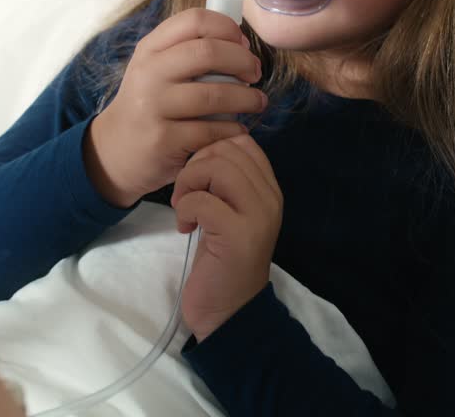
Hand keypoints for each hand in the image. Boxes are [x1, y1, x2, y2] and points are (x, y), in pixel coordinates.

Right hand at [84, 9, 267, 207]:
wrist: (115, 150)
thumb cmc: (149, 104)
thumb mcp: (156, 68)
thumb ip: (188, 50)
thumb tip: (240, 42)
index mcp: (150, 49)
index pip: (194, 20)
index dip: (227, 27)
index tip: (243, 43)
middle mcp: (149, 73)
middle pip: (208, 52)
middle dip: (243, 61)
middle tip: (255, 73)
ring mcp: (153, 107)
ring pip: (214, 94)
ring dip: (247, 98)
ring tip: (257, 102)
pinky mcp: (163, 140)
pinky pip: (210, 130)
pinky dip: (233, 128)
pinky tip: (238, 129)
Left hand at [171, 134, 281, 340]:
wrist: (229, 312)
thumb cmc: (223, 262)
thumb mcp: (230, 215)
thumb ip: (226, 184)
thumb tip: (205, 151)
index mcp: (269, 190)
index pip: (243, 142)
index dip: (212, 151)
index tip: (199, 180)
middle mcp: (270, 199)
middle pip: (227, 149)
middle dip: (195, 166)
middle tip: (186, 195)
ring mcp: (257, 216)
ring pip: (216, 168)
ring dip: (188, 184)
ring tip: (184, 209)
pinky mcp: (237, 235)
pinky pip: (202, 200)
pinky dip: (184, 209)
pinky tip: (185, 228)